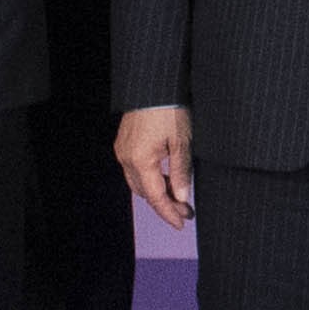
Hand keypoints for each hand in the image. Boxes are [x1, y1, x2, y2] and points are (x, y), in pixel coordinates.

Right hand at [114, 106, 196, 230]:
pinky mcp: (124, 143)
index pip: (155, 196)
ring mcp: (123, 151)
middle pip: (145, 192)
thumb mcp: (181, 142)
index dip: (169, 212)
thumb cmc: (170, 110)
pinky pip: (135, 169)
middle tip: (185, 211)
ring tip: (179, 198)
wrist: (153, 85)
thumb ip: (180, 172)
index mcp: (140, 161)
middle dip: (165, 204)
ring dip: (157, 192)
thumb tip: (181, 197)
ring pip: (139, 182)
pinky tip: (165, 179)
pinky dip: (150, 178)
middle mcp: (126, 159)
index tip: (181, 223)